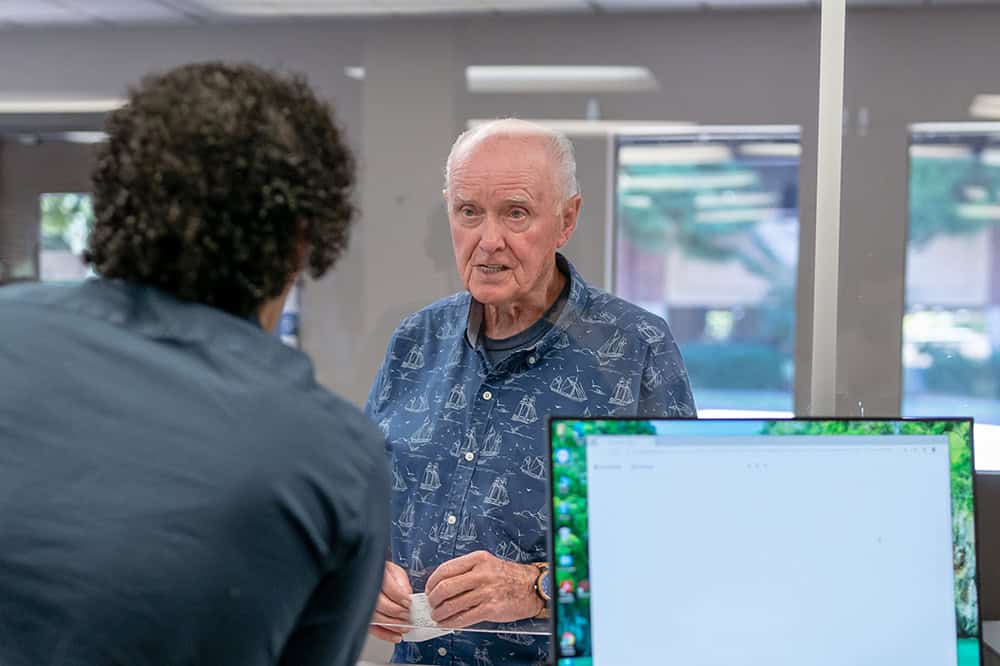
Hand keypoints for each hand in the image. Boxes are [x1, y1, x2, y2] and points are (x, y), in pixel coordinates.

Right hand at [369, 561, 411, 643]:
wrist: (369, 579)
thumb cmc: (384, 575)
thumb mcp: (395, 573)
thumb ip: (402, 584)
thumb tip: (407, 596)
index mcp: (376, 574)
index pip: (388, 587)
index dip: (400, 597)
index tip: (409, 603)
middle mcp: (365, 589)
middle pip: (380, 604)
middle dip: (398, 612)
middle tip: (408, 616)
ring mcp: (361, 604)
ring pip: (376, 618)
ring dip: (393, 625)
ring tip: (405, 627)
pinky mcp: (362, 617)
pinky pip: (372, 629)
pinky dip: (385, 635)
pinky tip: (396, 636)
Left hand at [425, 550, 542, 627]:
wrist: (532, 587)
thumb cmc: (508, 576)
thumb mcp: (487, 564)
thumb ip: (466, 571)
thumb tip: (442, 585)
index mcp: (478, 559)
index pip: (445, 569)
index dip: (432, 582)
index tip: (429, 589)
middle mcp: (481, 574)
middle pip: (445, 587)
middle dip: (433, 599)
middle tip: (431, 604)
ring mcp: (486, 591)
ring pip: (452, 604)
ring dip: (440, 613)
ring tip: (437, 616)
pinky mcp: (490, 608)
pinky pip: (464, 617)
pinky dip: (451, 622)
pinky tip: (447, 623)